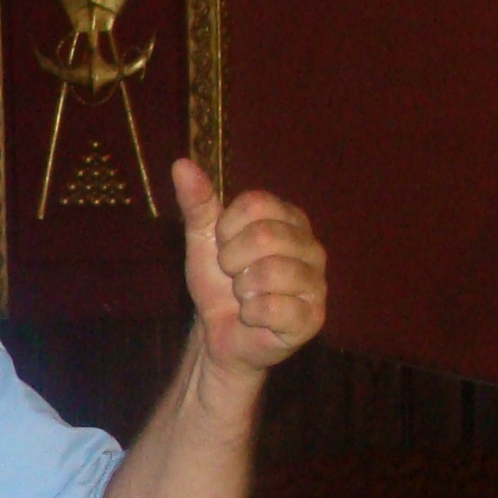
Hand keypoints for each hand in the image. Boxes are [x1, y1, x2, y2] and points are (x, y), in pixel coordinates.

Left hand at [173, 158, 326, 377]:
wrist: (219, 334)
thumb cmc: (218, 284)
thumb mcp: (202, 240)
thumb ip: (197, 203)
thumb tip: (181, 164)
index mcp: (290, 220)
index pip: (257, 203)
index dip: (227, 228)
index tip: (223, 246)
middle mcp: (312, 248)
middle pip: (265, 235)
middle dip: (232, 260)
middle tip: (233, 275)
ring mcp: (316, 283)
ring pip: (271, 271)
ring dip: (242, 288)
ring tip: (244, 295)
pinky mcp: (313, 318)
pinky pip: (275, 307)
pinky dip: (251, 313)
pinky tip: (254, 316)